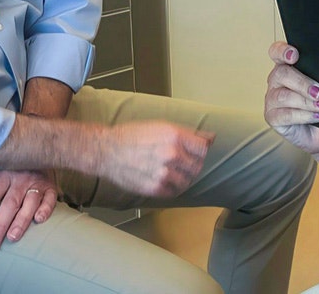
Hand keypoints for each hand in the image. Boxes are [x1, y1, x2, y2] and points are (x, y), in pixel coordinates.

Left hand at [0, 168, 57, 250]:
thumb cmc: (8, 162)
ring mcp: (36, 183)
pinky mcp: (50, 186)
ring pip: (29, 203)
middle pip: (9, 204)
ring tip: (13, 237)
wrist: (38, 147)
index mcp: (2, 174)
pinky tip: (39, 220)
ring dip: (22, 220)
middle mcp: (20, 179)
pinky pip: (50, 198)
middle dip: (0, 225)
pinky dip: (46, 208)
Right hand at [96, 121, 215, 197]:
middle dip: (192, 165)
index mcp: (174, 136)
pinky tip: (163, 179)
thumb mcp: (161, 126)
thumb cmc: (133, 135)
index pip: (203, 148)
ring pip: (187, 181)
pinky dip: (172, 188)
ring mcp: (163, 173)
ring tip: (171, 172)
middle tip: (180, 163)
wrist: (107, 150)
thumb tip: (211, 137)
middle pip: (197, 166)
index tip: (194, 152)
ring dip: (183, 178)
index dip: (200, 151)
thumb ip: (188, 133)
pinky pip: (174, 192)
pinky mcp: (155, 188)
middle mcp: (171, 154)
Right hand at [264, 41, 318, 154]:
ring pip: (283, 96)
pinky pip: (284, 115)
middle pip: (282, 74)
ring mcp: (272, 98)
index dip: (283, 51)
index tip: (295, 55)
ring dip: (306, 102)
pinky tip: (317, 117)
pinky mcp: (273, 117)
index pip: (277, 52)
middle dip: (303, 83)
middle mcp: (277, 80)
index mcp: (288, 65)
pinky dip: (304, 116)